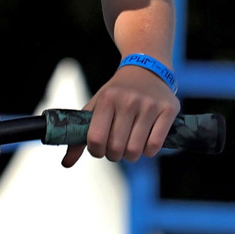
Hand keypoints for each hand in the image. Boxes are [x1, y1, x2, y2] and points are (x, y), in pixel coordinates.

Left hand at [65, 61, 179, 167]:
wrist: (147, 69)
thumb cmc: (116, 94)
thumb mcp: (96, 106)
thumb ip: (80, 135)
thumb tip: (66, 164)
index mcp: (107, 99)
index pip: (95, 139)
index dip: (96, 151)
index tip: (100, 148)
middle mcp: (129, 101)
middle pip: (116, 148)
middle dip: (114, 155)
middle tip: (116, 148)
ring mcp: (150, 105)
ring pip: (135, 150)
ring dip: (131, 155)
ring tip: (130, 145)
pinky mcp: (168, 110)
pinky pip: (155, 145)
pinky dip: (148, 151)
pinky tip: (145, 142)